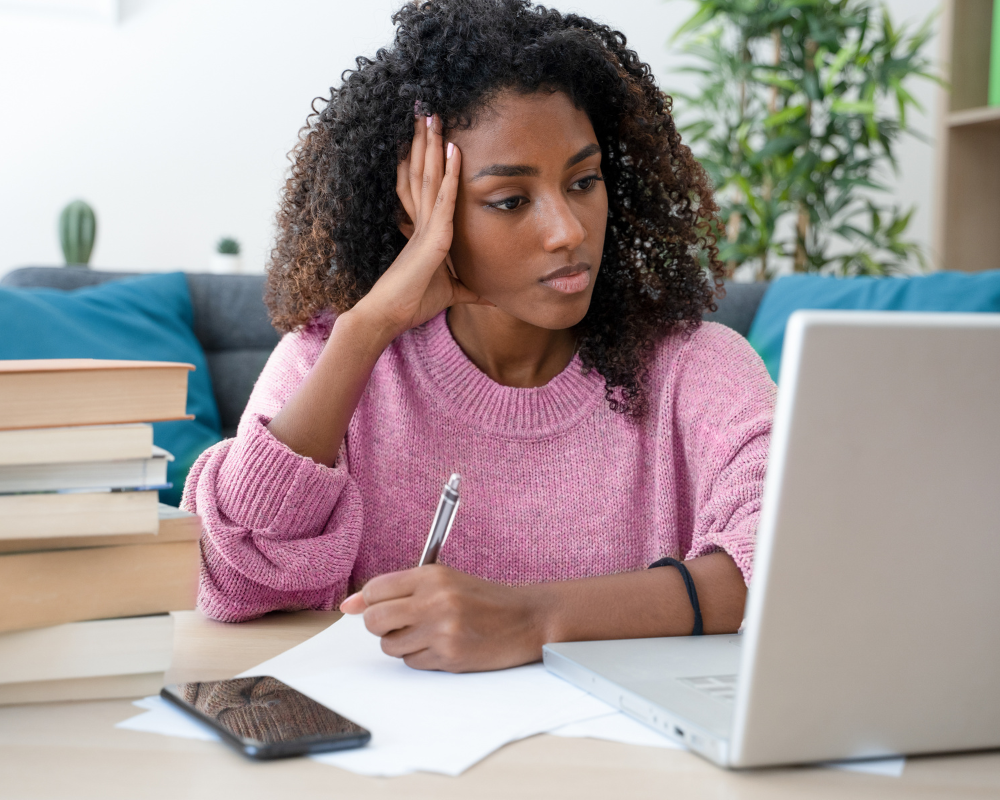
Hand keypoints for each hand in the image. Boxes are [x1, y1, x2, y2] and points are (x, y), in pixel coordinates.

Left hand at [339, 565, 542, 672]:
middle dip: (380, 625)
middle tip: (401, 623)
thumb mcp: (445, 581)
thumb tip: (349, 605)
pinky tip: (442, 646)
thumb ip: (399, 589)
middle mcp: (435, 600)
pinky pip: (412, 663)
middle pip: (374, 620)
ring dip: (402, 643)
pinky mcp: (450, 657)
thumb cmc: (484, 599)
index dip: (370, 601)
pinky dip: (421, 657)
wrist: (527, 619)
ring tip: (428, 633)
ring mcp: (442, 631)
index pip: (375, 589)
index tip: (376, 606)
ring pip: (390, 645)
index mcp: (432, 575)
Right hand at [350, 114, 490, 342]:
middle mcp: (420, 221)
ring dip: (432, 144)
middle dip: (426, 140)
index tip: (432, 133)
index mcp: (423, 229)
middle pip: (423, 172)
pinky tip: (453, 150)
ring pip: (429, 177)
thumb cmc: (412, 303)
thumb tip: (491, 295)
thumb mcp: (451, 292)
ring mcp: (424, 226)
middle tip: (429, 108)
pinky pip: (441, 199)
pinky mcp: (430, 238)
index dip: (427, 158)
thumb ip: (470, 289)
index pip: (425, 185)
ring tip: (435, 114)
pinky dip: (448, 174)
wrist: (388, 316)